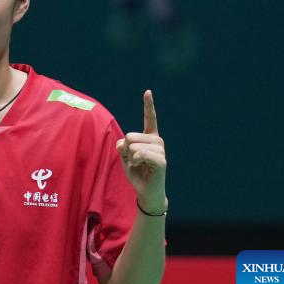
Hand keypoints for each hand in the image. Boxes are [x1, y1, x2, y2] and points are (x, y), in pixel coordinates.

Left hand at [116, 90, 166, 213]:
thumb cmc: (136, 172)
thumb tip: (126, 141)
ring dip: (130, 157)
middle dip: (125, 150)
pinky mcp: (161, 160)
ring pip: (133, 145)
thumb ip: (123, 144)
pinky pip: (140, 154)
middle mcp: (157, 141)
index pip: (149, 118)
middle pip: (130, 136)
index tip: (148, 91)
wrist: (146, 191)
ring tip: (139, 165)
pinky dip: (135, 161)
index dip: (148, 105)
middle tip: (134, 160)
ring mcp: (161, 150)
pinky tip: (142, 167)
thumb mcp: (125, 155)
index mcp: (149, 137)